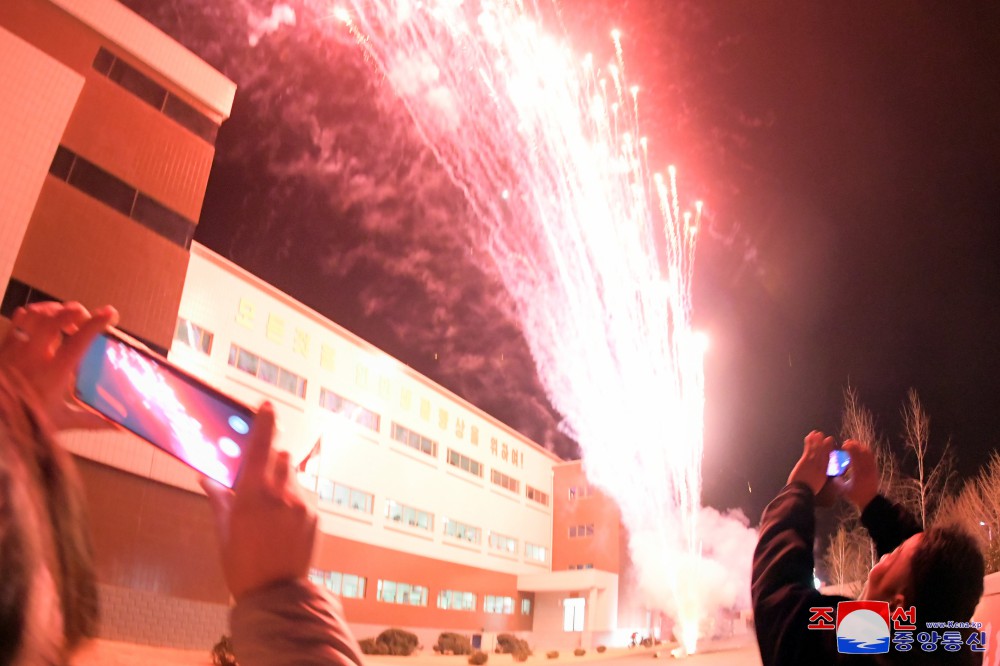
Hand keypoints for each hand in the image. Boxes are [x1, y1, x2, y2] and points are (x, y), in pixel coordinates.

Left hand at [0, 301, 117, 428]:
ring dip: (55, 309)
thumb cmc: (25, 420)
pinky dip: (35, 313)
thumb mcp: (60, 422)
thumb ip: (89, 420)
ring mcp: (17, 347)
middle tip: (85, 316)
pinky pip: (19, 318)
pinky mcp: (4, 345)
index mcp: (54, 372)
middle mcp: (35, 355)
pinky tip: (43, 319)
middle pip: (56, 318)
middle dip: (75, 311)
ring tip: (65, 315)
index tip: (110, 314)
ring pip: (37, 314)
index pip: (78, 340)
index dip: (96, 323)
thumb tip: (116, 426)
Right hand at [201, 404, 316, 600]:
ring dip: (283, 481)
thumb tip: (207, 478)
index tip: (267, 405)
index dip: (265, 422)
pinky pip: (304, 495)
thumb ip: (219, 500)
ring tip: (271, 510)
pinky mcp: (315, 515)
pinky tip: (283, 524)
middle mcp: (281, 494)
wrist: (275, 593)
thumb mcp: (224, 532)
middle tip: (259, 478)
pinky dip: (293, 500)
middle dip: (270, 460)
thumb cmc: (241, 564)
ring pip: (293, 476)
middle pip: (280, 457)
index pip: (260, 446)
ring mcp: (302, 504)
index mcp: (253, 495)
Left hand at [787, 430, 835, 495]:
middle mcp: (820, 466)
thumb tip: (819, 476)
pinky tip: (810, 436)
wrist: (801, 492)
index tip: (831, 447)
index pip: (828, 460)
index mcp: (824, 473)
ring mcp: (813, 462)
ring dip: (817, 441)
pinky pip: (809, 449)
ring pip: (817, 449)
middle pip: (824, 453)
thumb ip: (819, 478)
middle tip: (827, 437)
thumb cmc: (807, 491)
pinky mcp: (805, 461)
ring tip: (818, 433)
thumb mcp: (817, 485)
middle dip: (825, 444)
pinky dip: (810, 442)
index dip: (830, 452)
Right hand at [841, 439, 878, 510]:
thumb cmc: (855, 495)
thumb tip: (830, 471)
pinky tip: (860, 449)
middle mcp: (866, 470)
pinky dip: (865, 451)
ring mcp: (872, 469)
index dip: (850, 450)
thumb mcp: (842, 489)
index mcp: (858, 474)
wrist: (869, 500)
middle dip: (854, 446)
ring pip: (868, 454)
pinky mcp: (874, 469)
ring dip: (860, 447)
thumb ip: (836, 480)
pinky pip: (871, 457)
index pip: (855, 458)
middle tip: (847, 443)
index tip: (843, 445)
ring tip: (853, 444)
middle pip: (862, 453)